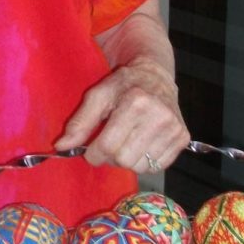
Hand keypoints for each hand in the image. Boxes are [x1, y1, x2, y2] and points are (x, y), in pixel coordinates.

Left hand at [54, 58, 189, 172]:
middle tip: (109, 143)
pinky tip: (141, 144)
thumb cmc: (123, 85)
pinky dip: (144, 161)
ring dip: (127, 160)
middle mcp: (159, 116)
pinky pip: (157, 167)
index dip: (93, 153)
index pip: (107, 146)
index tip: (91, 149)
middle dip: (110, 157)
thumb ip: (79, 122)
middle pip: (123, 159)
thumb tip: (61, 147)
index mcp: (135, 103)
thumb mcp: (97, 95)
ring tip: (126, 141)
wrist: (155, 76)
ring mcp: (174, 129)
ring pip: (140, 167)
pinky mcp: (183, 139)